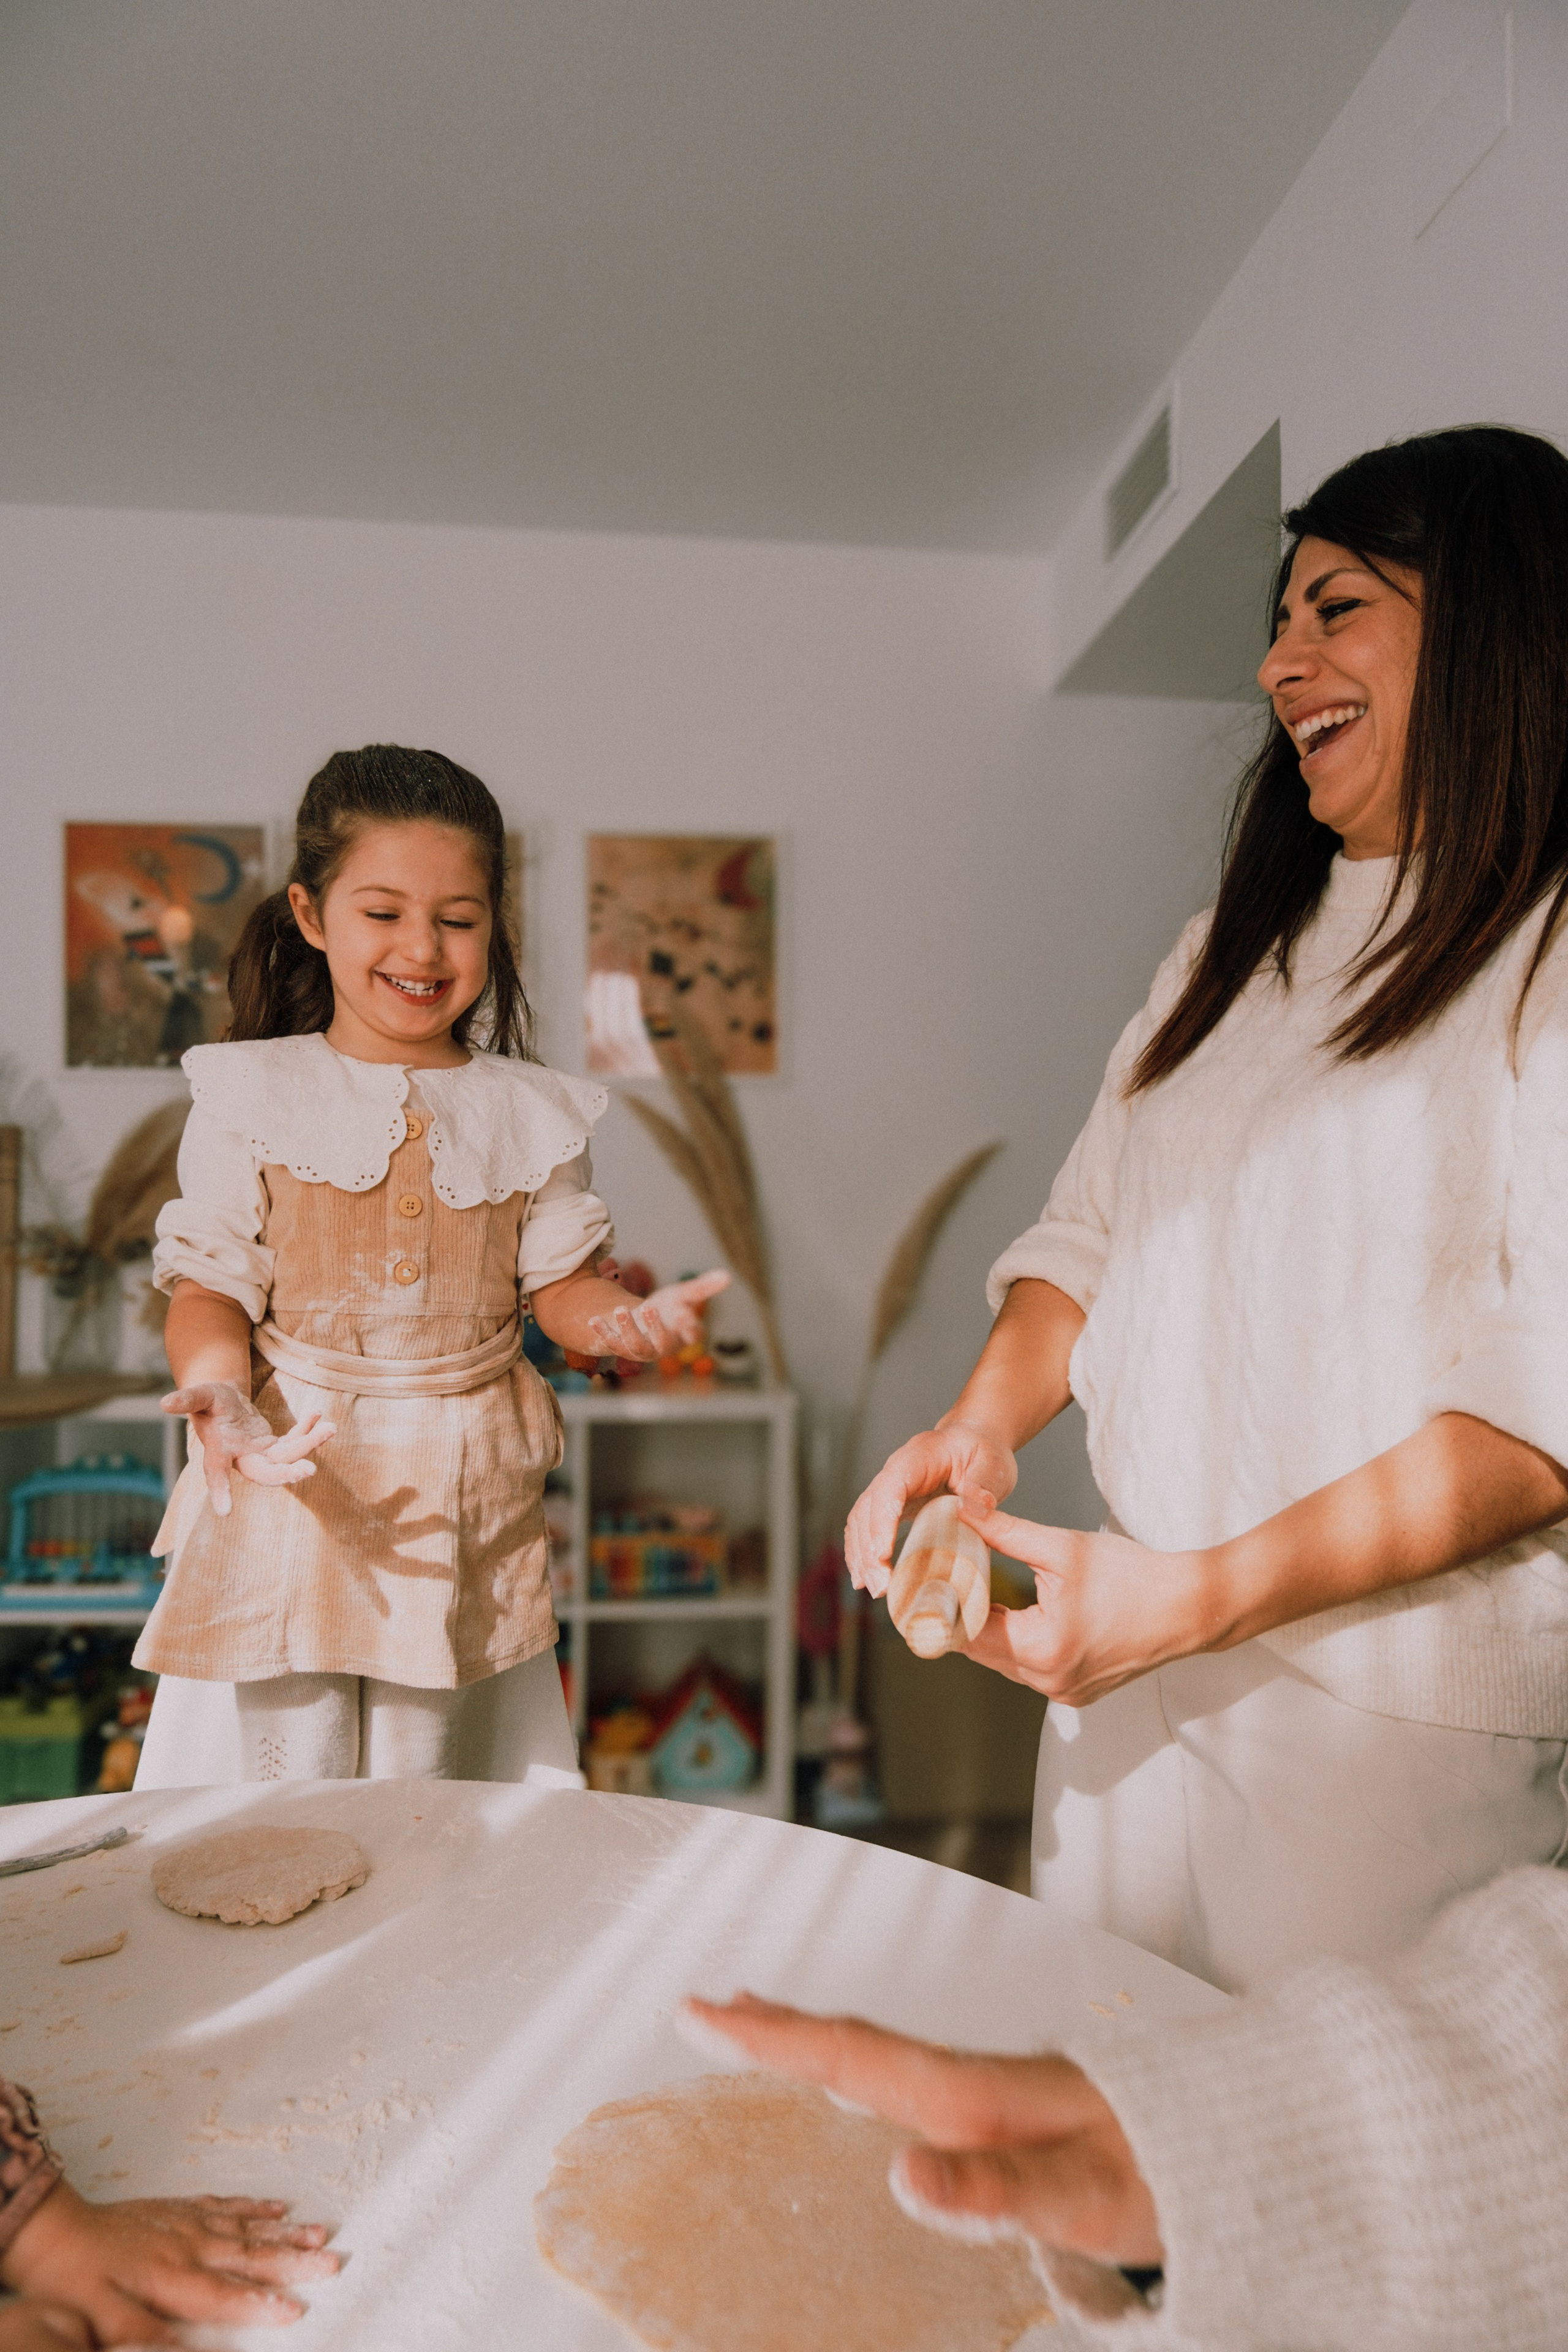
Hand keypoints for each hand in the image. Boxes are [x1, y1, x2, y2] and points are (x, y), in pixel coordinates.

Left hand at [0, 2181, 338, 2342]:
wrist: (55, 2230)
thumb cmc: (77, 2277)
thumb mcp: (103, 2317)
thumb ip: (145, 2334)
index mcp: (172, 2275)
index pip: (226, 2294)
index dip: (262, 2302)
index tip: (296, 2307)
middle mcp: (188, 2245)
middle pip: (248, 2255)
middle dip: (293, 2259)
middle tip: (332, 2260)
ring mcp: (186, 2223)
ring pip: (245, 2227)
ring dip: (284, 2231)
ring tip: (319, 2232)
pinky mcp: (178, 2209)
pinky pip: (224, 2205)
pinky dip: (253, 2207)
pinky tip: (275, 2206)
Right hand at [163, 1383, 335, 1518]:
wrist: (223, 1402)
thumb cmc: (209, 1400)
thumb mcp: (199, 1395)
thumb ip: (186, 1400)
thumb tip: (164, 1403)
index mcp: (219, 1451)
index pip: (217, 1473)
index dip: (220, 1491)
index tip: (224, 1513)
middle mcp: (242, 1459)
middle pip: (265, 1473)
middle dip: (287, 1474)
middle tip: (310, 1470)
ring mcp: (261, 1455)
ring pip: (288, 1457)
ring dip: (310, 1444)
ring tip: (330, 1427)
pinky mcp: (274, 1447)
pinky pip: (295, 1442)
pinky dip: (307, 1430)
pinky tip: (317, 1414)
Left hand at [585, 1269, 729, 1360]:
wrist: (645, 1320)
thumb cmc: (670, 1308)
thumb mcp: (685, 1294)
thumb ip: (704, 1288)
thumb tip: (727, 1276)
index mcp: (684, 1334)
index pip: (692, 1334)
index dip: (690, 1329)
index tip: (686, 1319)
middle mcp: (664, 1346)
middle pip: (661, 1344)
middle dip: (654, 1328)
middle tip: (649, 1308)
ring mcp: (642, 1350)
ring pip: (635, 1348)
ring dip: (627, 1331)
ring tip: (619, 1309)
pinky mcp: (623, 1348)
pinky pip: (613, 1345)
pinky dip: (603, 1334)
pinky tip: (593, 1320)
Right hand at [683, 1992, 1161, 2271]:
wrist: (1261, 2141)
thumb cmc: (1178, 2169)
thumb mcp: (1084, 2194)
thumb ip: (996, 2188)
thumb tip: (902, 2173)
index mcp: (982, 2094)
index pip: (857, 2059)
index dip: (777, 2038)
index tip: (705, 2011)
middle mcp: (984, 2081)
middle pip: (862, 2044)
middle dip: (781, 2027)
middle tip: (708, 2008)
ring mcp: (1004, 2091)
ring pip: (890, 2054)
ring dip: (821, 2041)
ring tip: (767, 2028)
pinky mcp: (1023, 2110)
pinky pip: (921, 2077)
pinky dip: (872, 2068)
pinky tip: (869, 2087)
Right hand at [845, 1424, 1017, 1597]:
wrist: (974, 1442)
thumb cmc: (983, 1452)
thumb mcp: (992, 1464)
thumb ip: (983, 1486)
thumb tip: (970, 1511)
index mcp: (918, 1457)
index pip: (890, 1487)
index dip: (882, 1520)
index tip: (882, 1554)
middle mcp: (895, 1471)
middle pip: (868, 1508)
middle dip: (868, 1549)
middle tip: (880, 1585)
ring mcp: (889, 1489)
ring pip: (860, 1521)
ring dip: (862, 1556)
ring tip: (874, 1589)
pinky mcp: (891, 1507)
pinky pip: (866, 1529)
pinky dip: (861, 1553)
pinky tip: (864, 1579)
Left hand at [958, 1489, 1210, 1704]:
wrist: (1189, 1607)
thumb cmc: (1132, 1575)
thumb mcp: (1063, 1548)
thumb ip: (1005, 1533)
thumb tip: (963, 1513)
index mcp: (1040, 1649)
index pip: (967, 1634)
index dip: (945, 1607)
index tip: (930, 1584)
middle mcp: (1049, 1682)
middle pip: (983, 1651)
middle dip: (967, 1617)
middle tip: (950, 1583)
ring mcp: (1065, 1692)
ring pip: (1006, 1663)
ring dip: (995, 1632)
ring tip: (984, 1595)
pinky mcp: (1079, 1693)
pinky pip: (1032, 1670)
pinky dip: (1023, 1645)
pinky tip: (1025, 1616)